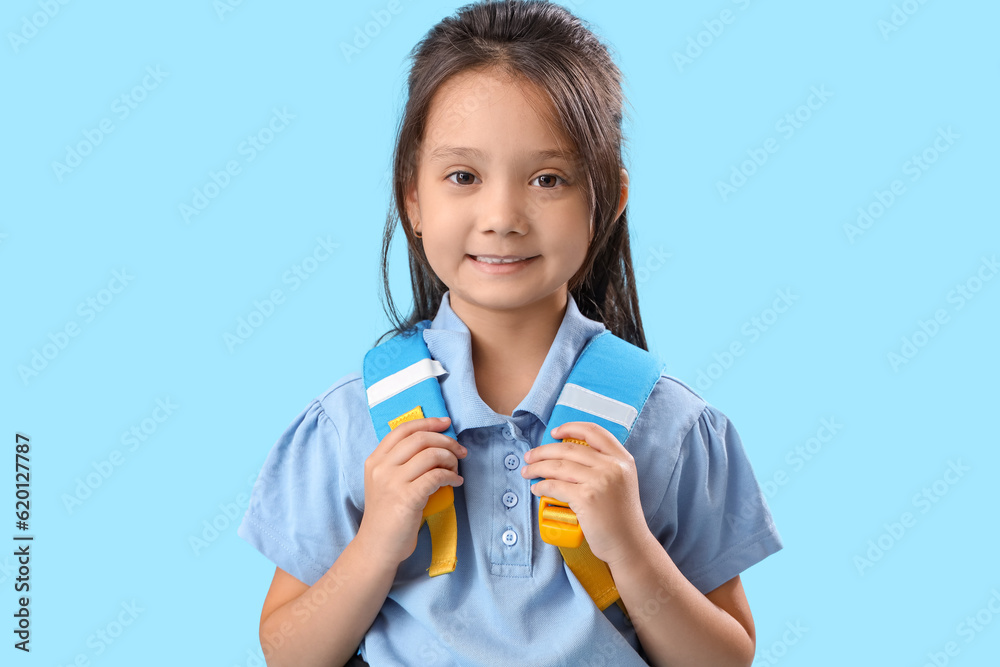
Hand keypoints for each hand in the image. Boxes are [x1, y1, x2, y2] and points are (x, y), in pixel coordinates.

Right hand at [357, 416, 465, 568]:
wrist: (378, 547)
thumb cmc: (387, 516)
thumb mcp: (385, 483)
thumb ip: (400, 463)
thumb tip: (434, 444)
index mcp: (375, 460)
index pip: (403, 430)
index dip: (427, 422)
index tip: (445, 423)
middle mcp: (381, 467)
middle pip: (420, 439)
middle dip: (446, 441)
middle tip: (460, 451)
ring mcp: (393, 482)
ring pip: (431, 455)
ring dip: (450, 459)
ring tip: (455, 470)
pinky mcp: (407, 498)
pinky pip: (437, 476)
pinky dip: (451, 476)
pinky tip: (455, 483)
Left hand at [520, 421, 649, 565]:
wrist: (629, 544)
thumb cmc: (621, 517)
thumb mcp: (621, 482)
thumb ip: (604, 465)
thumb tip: (567, 455)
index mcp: (622, 459)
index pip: (594, 432)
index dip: (571, 428)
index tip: (554, 433)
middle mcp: (613, 466)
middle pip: (569, 448)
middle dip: (544, 451)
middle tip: (530, 456)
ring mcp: (600, 481)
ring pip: (558, 466)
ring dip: (537, 468)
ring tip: (527, 472)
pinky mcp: (587, 499)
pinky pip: (555, 486)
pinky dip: (541, 486)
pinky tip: (536, 489)